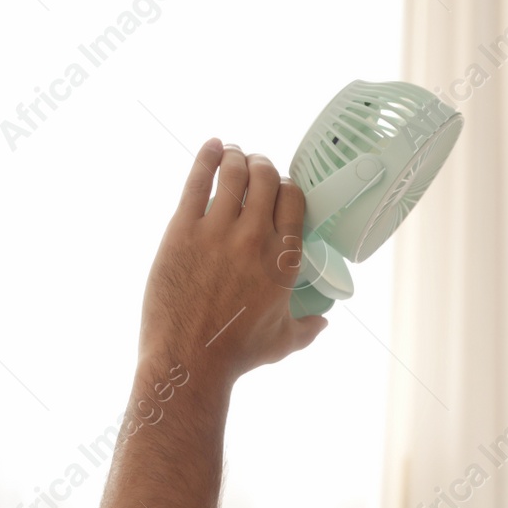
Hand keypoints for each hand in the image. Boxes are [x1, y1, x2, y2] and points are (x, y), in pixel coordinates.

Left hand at [139, 138, 326, 384]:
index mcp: (284, 260)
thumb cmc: (237, 354)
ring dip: (235, 157)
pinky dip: (206, 158)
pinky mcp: (183, 231)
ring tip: (231, 153)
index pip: (293, 200)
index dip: (288, 185)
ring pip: (233, 173)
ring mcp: (217, 231)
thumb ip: (308, 328)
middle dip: (263, 165)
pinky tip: (211, 147)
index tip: (280, 185)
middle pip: (265, 179)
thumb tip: (324, 322)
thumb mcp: (283, 342)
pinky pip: (197, 182)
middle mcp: (255, 239)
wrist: (189, 360)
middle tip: (255, 164)